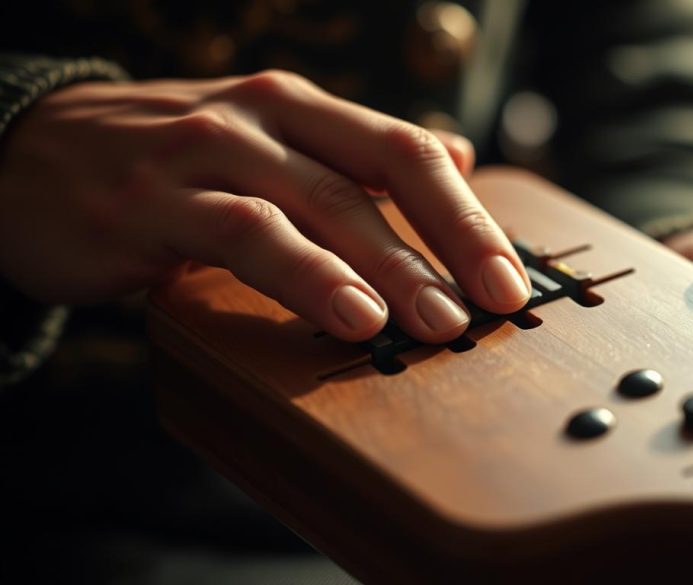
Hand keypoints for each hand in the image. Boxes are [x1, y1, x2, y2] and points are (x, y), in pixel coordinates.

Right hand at [0, 71, 531, 342]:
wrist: (27, 151)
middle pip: (383, 169)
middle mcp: (263, 116)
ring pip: (321, 202)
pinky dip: (307, 274)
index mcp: (300, 107)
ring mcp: (208, 153)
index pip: (407, 150)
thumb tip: (459, 157)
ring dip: (390, 265)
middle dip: (452, 238)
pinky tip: (351, 314)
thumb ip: (358, 153)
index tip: (513, 277)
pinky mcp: (155, 202)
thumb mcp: (267, 141)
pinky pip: (247, 235)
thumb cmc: (168, 161)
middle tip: (499, 301)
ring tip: (439, 321)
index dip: (469, 214)